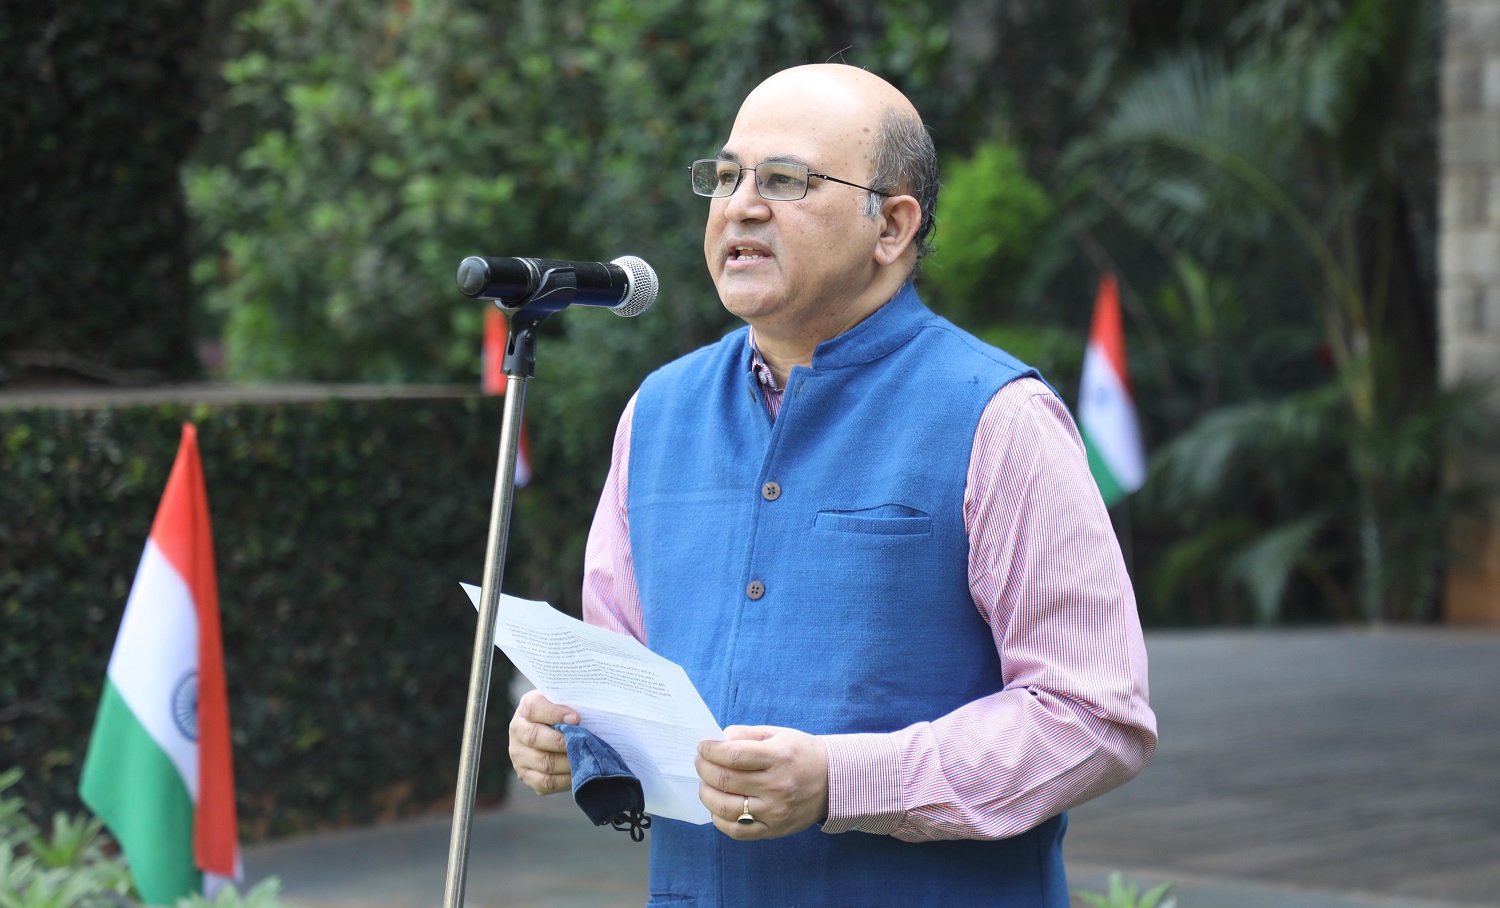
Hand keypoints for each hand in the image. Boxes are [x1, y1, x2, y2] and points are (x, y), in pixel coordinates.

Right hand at [507, 690, 577, 795]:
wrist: (556, 732)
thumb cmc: (567, 714)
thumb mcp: (567, 703)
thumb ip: (572, 705)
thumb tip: (581, 719)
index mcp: (527, 706)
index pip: (534, 708)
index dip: (555, 714)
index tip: (576, 719)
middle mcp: (517, 729)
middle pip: (534, 737)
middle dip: (562, 742)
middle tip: (582, 744)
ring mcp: (518, 754)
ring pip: (542, 762)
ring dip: (566, 763)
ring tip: (584, 760)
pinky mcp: (525, 774)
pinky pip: (545, 782)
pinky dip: (564, 780)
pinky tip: (577, 775)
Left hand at [695, 725, 828, 839]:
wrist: (834, 782)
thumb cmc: (802, 754)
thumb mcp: (779, 735)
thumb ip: (746, 735)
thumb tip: (716, 740)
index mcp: (778, 757)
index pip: (732, 755)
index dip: (710, 750)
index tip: (703, 746)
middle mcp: (777, 786)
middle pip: (725, 780)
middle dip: (704, 768)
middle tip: (700, 762)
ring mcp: (775, 812)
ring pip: (725, 807)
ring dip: (706, 793)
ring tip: (705, 783)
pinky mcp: (774, 831)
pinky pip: (737, 831)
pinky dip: (719, 819)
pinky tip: (717, 807)